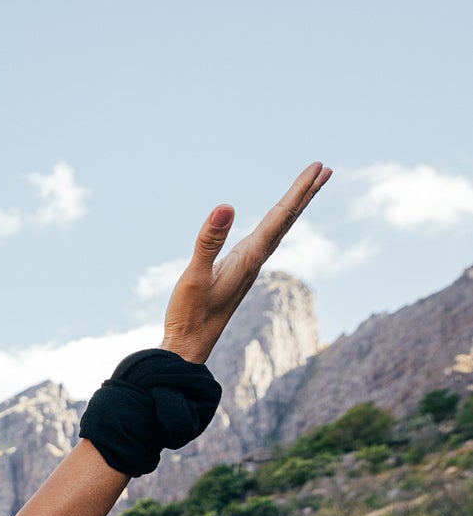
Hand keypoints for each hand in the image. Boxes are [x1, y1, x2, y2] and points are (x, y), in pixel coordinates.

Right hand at [162, 162, 331, 362]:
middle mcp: (255, 261)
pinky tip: (274, 224)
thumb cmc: (189, 315)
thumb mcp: (194, 275)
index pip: (280, 217)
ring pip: (278, 230)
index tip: (319, 168)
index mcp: (249, 257)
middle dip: (305, 194)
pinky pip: (265, 240)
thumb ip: (209, 241)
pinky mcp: (239, 273)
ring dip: (293, 207)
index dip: (299, 190)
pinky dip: (275, 224)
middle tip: (326, 169)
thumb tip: (226, 207)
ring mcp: (248, 267)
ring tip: (307, 189)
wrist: (189, 348)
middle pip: (286, 221)